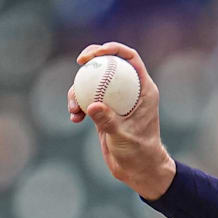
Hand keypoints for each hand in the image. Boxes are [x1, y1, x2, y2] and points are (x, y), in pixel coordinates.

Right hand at [68, 42, 175, 199]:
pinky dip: (78, 104)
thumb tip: (92, 106)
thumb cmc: (139, 153)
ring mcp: (116, 99)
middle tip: (80, 62)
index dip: (114, 48)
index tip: (96, 52)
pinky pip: (87, 98)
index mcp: (143, 89)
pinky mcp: (104, 110)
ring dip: (79, 89)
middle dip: (92, 58)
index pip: (131, 58)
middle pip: (109, 63)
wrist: (137, 169)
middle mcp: (130, 90)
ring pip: (94, 81)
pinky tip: (74, 118)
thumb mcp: (123, 137)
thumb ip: (108, 121)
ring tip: (74, 109)